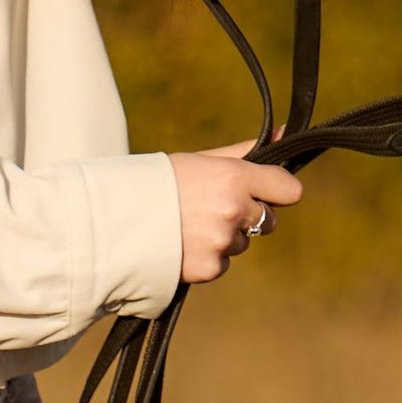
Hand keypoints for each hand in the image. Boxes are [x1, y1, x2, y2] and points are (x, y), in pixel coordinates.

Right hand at [170, 141, 303, 283]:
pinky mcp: (210, 268)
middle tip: (213, 209)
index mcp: (233, 176)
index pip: (288, 189)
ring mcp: (222, 241)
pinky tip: (183, 244)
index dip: (277, 191)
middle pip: (268, 220)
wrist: (113, 220)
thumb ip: (244, 152)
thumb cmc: (158, 182)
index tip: (266, 192)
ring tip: (189, 226)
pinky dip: (208, 257)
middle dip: (248, 217)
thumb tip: (284, 133)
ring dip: (224, 237)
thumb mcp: (200, 160)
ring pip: (242, 243)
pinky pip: (223, 263)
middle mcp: (233, 209)